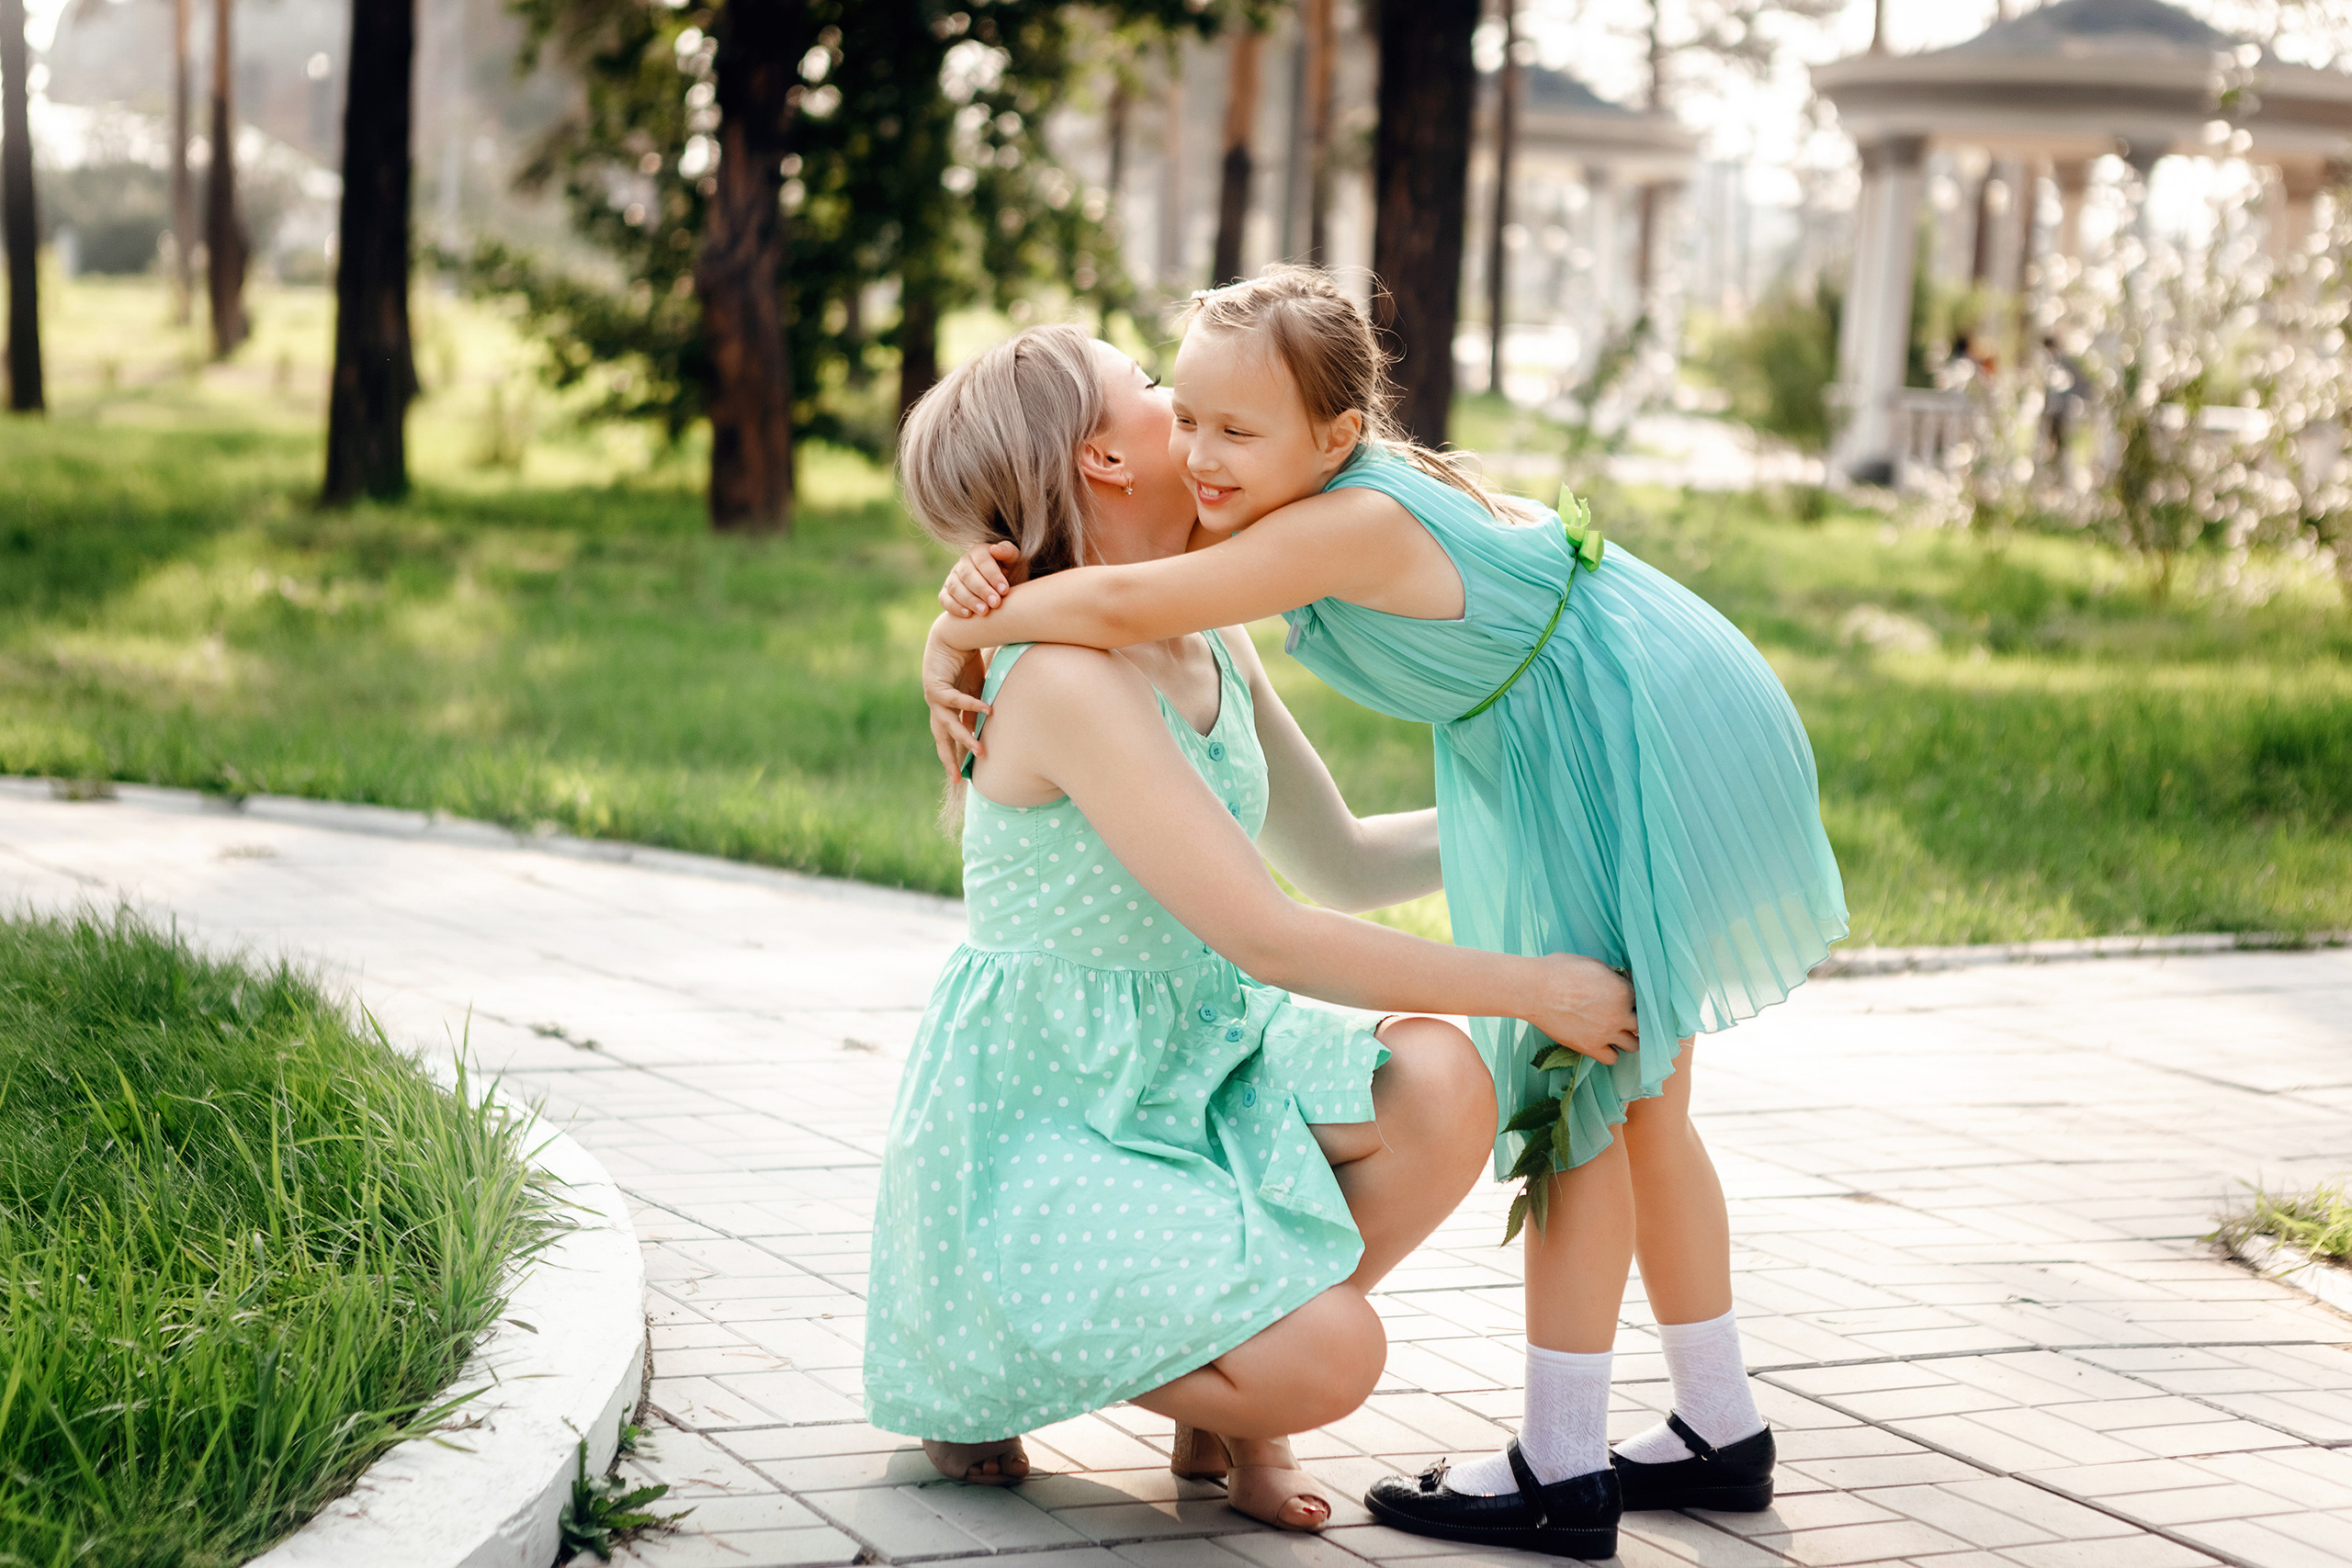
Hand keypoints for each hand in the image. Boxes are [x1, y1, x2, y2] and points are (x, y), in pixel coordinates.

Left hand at [923, 620, 990, 775]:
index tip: (961, 779)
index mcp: (946, 709)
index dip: (954, 757)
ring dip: (964, 738)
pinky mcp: (934, 684)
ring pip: (947, 724)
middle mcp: (936, 706)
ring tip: (979, 750)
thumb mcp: (977, 690)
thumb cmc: (967, 659)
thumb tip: (985, 729)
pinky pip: (954, 699)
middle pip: (942, 738)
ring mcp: (933, 696)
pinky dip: (970, 705)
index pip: (949, 738)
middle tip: (958, 779)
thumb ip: (977, 711)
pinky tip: (986, 711)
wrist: (954, 632)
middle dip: (949, 758)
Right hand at [939, 540, 1020, 616]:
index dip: (993, 576)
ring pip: (955, 587)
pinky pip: (944, 598)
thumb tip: (995, 549)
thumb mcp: (1014, 561)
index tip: (1004, 590)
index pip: (982, 561)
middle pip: (967, 575)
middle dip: (982, 590)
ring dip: (969, 600)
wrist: (1002, 590)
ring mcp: (953, 578)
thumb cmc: (1010, 572)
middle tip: (996, 603)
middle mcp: (963, 563)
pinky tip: (968, 614)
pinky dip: (954, 606)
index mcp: (979, 552)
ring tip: (984, 611)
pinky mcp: (946, 592)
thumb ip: (1008, 552)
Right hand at [1525, 954, 1637, 1065]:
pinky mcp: (1590, 1047)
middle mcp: (1619, 1015)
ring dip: (1627, 1038)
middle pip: (1642, 1025)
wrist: (1533, 990)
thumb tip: (1621, 980)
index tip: (1626, 1000)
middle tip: (1624, 1016)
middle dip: (1634, 1020)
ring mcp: (1606, 1033)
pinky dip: (1610, 1052)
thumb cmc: (1559, 971)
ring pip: (1633, 1045)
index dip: (1634, 1000)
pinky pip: (1612, 1058)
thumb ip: (1612, 975)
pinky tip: (1602, 1043)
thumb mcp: (1591, 963)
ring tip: (1616, 1032)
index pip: (1642, 1000)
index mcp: (1623, 991)